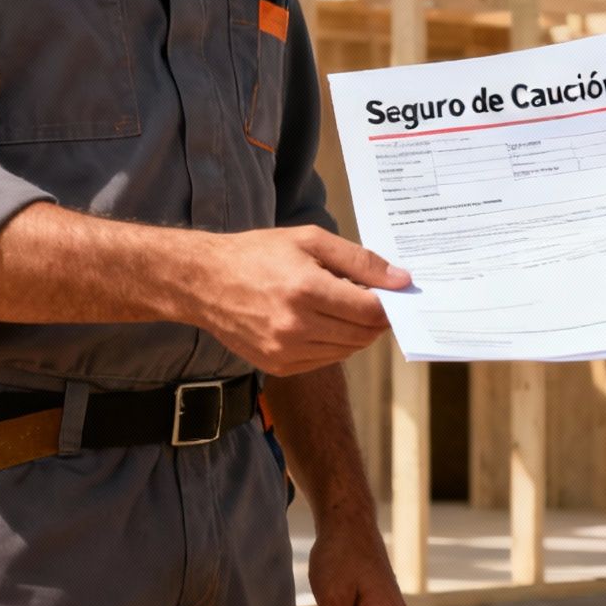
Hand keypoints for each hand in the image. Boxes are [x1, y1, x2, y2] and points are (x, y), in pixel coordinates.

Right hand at [194, 227, 410, 376]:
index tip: (393, 294)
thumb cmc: (258, 254)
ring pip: (347, 351)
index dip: (389, 304)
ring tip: (341, 307)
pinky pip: (324, 361)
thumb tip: (401, 280)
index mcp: (306, 290)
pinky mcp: (278, 365)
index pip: (370, 311)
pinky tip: (321, 322)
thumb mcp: (310, 240)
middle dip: (376, 319)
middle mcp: (296, 326)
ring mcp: (285, 351)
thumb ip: (360, 260)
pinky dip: (333, 344)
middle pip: (363, 335)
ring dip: (355, 332)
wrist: (204, 281)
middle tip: (371, 300)